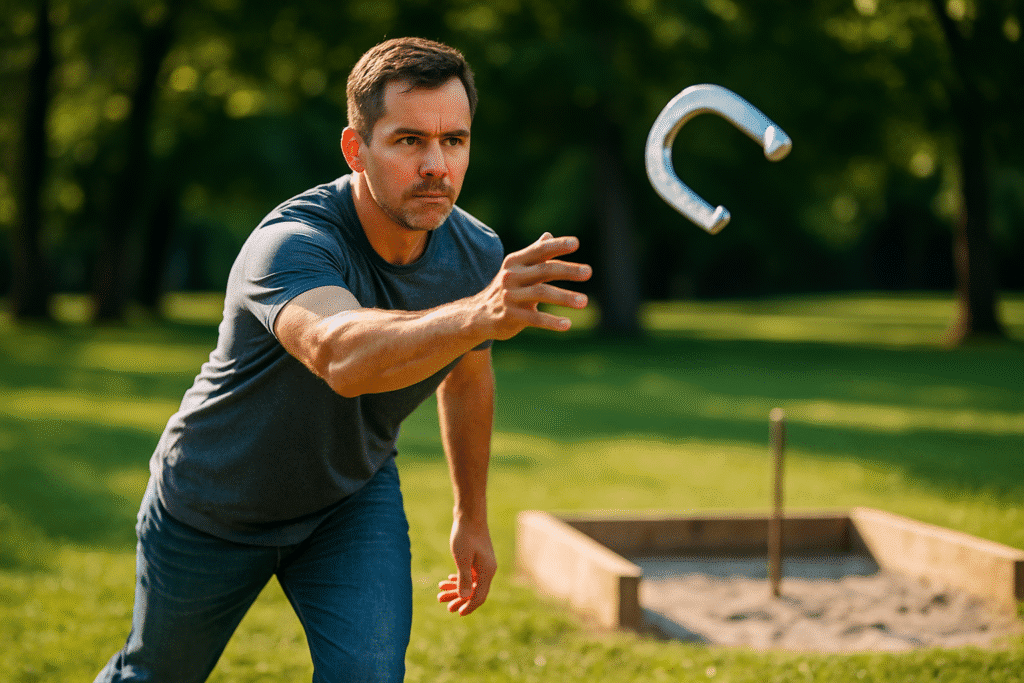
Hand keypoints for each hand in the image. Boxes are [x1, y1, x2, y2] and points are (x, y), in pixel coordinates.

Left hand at [436, 517, 496, 615]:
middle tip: (446, 607)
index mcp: (487, 571)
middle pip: (476, 592)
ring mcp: (484, 564)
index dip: (469, 606)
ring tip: (440, 594)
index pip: (479, 596)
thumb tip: (463, 598)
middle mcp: (488, 569)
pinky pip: (470, 575)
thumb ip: (464, 578)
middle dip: (460, 600)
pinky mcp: (479, 558)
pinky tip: (448, 580)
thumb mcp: (462, 558)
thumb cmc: (465, 535)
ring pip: (471, 583)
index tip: (457, 613)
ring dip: (457, 590)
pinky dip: (459, 579)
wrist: (470, 515)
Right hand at [475, 233, 591, 339]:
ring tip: (584, 301)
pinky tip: (567, 324)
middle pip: (544, 270)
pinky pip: (534, 318)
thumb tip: (548, 234)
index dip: (557, 246)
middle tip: (588, 272)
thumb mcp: (517, 270)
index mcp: (515, 262)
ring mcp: (509, 296)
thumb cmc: (506, 290)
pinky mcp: (509, 316)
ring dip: (565, 297)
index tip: (576, 243)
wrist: (478, 315)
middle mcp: (511, 276)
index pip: (539, 250)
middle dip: (568, 270)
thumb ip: (534, 254)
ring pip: (541, 293)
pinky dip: (552, 321)